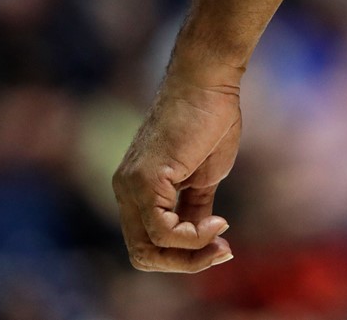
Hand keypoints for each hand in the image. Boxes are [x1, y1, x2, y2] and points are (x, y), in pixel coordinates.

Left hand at [112, 71, 241, 271]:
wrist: (208, 84)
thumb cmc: (209, 121)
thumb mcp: (203, 178)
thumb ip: (195, 209)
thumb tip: (206, 241)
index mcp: (136, 191)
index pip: (147, 245)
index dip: (184, 256)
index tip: (221, 245)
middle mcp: (124, 191)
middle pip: (143, 255)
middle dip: (186, 263)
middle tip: (222, 251)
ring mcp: (131, 186)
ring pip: (148, 249)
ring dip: (192, 253)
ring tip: (221, 235)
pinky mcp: (145, 179)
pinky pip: (161, 230)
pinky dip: (193, 236)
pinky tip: (217, 222)